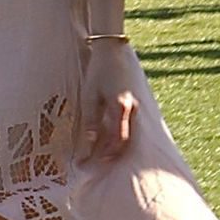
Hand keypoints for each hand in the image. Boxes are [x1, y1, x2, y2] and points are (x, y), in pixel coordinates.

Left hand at [75, 43, 138, 164]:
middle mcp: (132, 110)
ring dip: (113, 150)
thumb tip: (90, 143)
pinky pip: (127, 127)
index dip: (101, 154)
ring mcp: (135, 108)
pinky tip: (106, 144)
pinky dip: (117, 138)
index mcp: (120, 106)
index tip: (85, 163)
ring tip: (97, 159)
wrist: (113, 52)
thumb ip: (92, 119)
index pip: (115, 139)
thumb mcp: (90, 95)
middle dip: (107, 157)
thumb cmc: (99, 72)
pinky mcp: (133, 106)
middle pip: (123, 142)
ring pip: (127, 137)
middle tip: (90, 166)